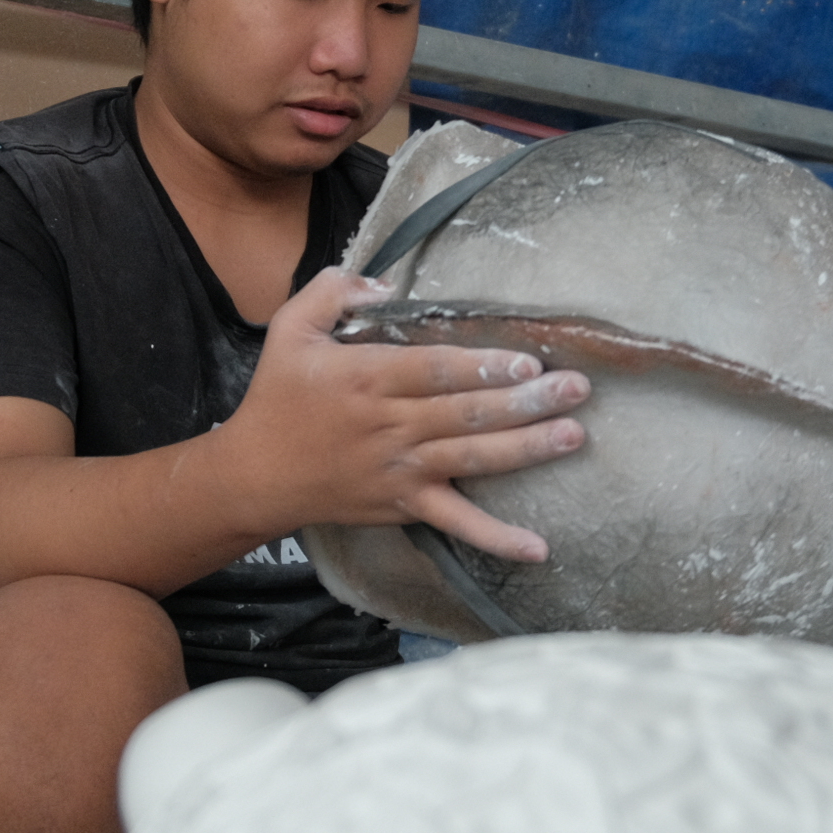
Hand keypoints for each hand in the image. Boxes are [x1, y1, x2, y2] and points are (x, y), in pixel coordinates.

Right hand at [209, 268, 587, 562]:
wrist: (256, 476)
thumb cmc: (278, 397)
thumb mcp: (288, 327)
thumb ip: (332, 291)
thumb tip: (386, 285)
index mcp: (365, 378)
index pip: (434, 372)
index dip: (481, 367)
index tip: (526, 362)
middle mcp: (388, 426)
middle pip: (465, 414)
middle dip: (524, 402)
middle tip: (576, 389)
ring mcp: (401, 471)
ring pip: (471, 459)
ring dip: (526, 449)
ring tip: (574, 435)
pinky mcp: (406, 505)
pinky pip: (457, 524)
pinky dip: (497, 538)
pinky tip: (540, 548)